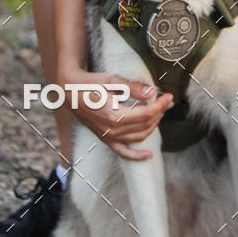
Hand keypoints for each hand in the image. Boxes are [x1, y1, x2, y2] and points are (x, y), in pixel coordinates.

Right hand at [57, 64, 172, 160]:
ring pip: (139, 136)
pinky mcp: (106, 139)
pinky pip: (123, 152)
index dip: (160, 105)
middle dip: (159, 113)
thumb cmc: (89, 83)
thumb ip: (133, 88)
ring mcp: (109, 137)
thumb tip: (151, 92)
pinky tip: (148, 155)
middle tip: (167, 101)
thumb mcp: (111, 80)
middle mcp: (112, 130)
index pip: (145, 114)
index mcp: (114, 116)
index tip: (168, 96)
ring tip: (160, 113)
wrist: (69, 91)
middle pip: (145, 125)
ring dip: (153, 126)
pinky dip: (136, 156)